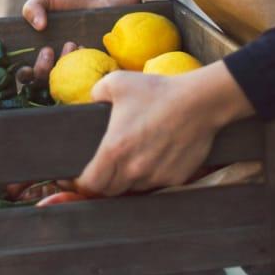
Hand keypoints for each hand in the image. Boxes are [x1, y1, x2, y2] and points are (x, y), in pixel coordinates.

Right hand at [17, 0, 148, 79]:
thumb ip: (31, 7)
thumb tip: (38, 26)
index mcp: (38, 52)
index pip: (25, 75)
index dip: (23, 76)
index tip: (26, 68)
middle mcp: (54, 64)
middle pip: (42, 84)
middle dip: (41, 71)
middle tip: (48, 51)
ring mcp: (74, 69)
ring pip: (64, 83)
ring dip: (62, 68)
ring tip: (70, 43)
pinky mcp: (94, 68)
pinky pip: (88, 79)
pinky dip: (84, 68)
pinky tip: (84, 47)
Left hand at [72, 61, 254, 196]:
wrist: (199, 101)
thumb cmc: (157, 91)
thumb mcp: (117, 82)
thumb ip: (96, 93)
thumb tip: (91, 100)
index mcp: (114, 150)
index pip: (89, 184)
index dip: (78, 184)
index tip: (75, 178)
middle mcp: (133, 169)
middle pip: (109, 191)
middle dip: (101, 184)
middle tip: (100, 172)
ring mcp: (155, 176)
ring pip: (133, 188)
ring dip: (127, 180)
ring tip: (129, 162)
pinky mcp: (175, 178)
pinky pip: (156, 184)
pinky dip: (150, 176)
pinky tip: (153, 159)